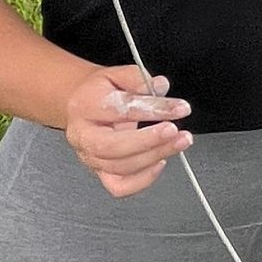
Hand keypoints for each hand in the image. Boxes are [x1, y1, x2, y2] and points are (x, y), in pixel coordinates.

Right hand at [62, 66, 192, 199]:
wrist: (82, 106)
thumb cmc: (101, 92)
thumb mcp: (117, 75)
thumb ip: (138, 79)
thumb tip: (159, 87)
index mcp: (85, 106)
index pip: (121, 110)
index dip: (154, 109)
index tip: (179, 108)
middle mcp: (83, 135)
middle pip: (112, 146)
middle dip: (149, 141)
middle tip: (175, 132)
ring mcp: (89, 157)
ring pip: (120, 167)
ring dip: (155, 155)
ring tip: (179, 142)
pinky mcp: (99, 173)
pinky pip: (120, 186)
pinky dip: (143, 179)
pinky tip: (159, 162)